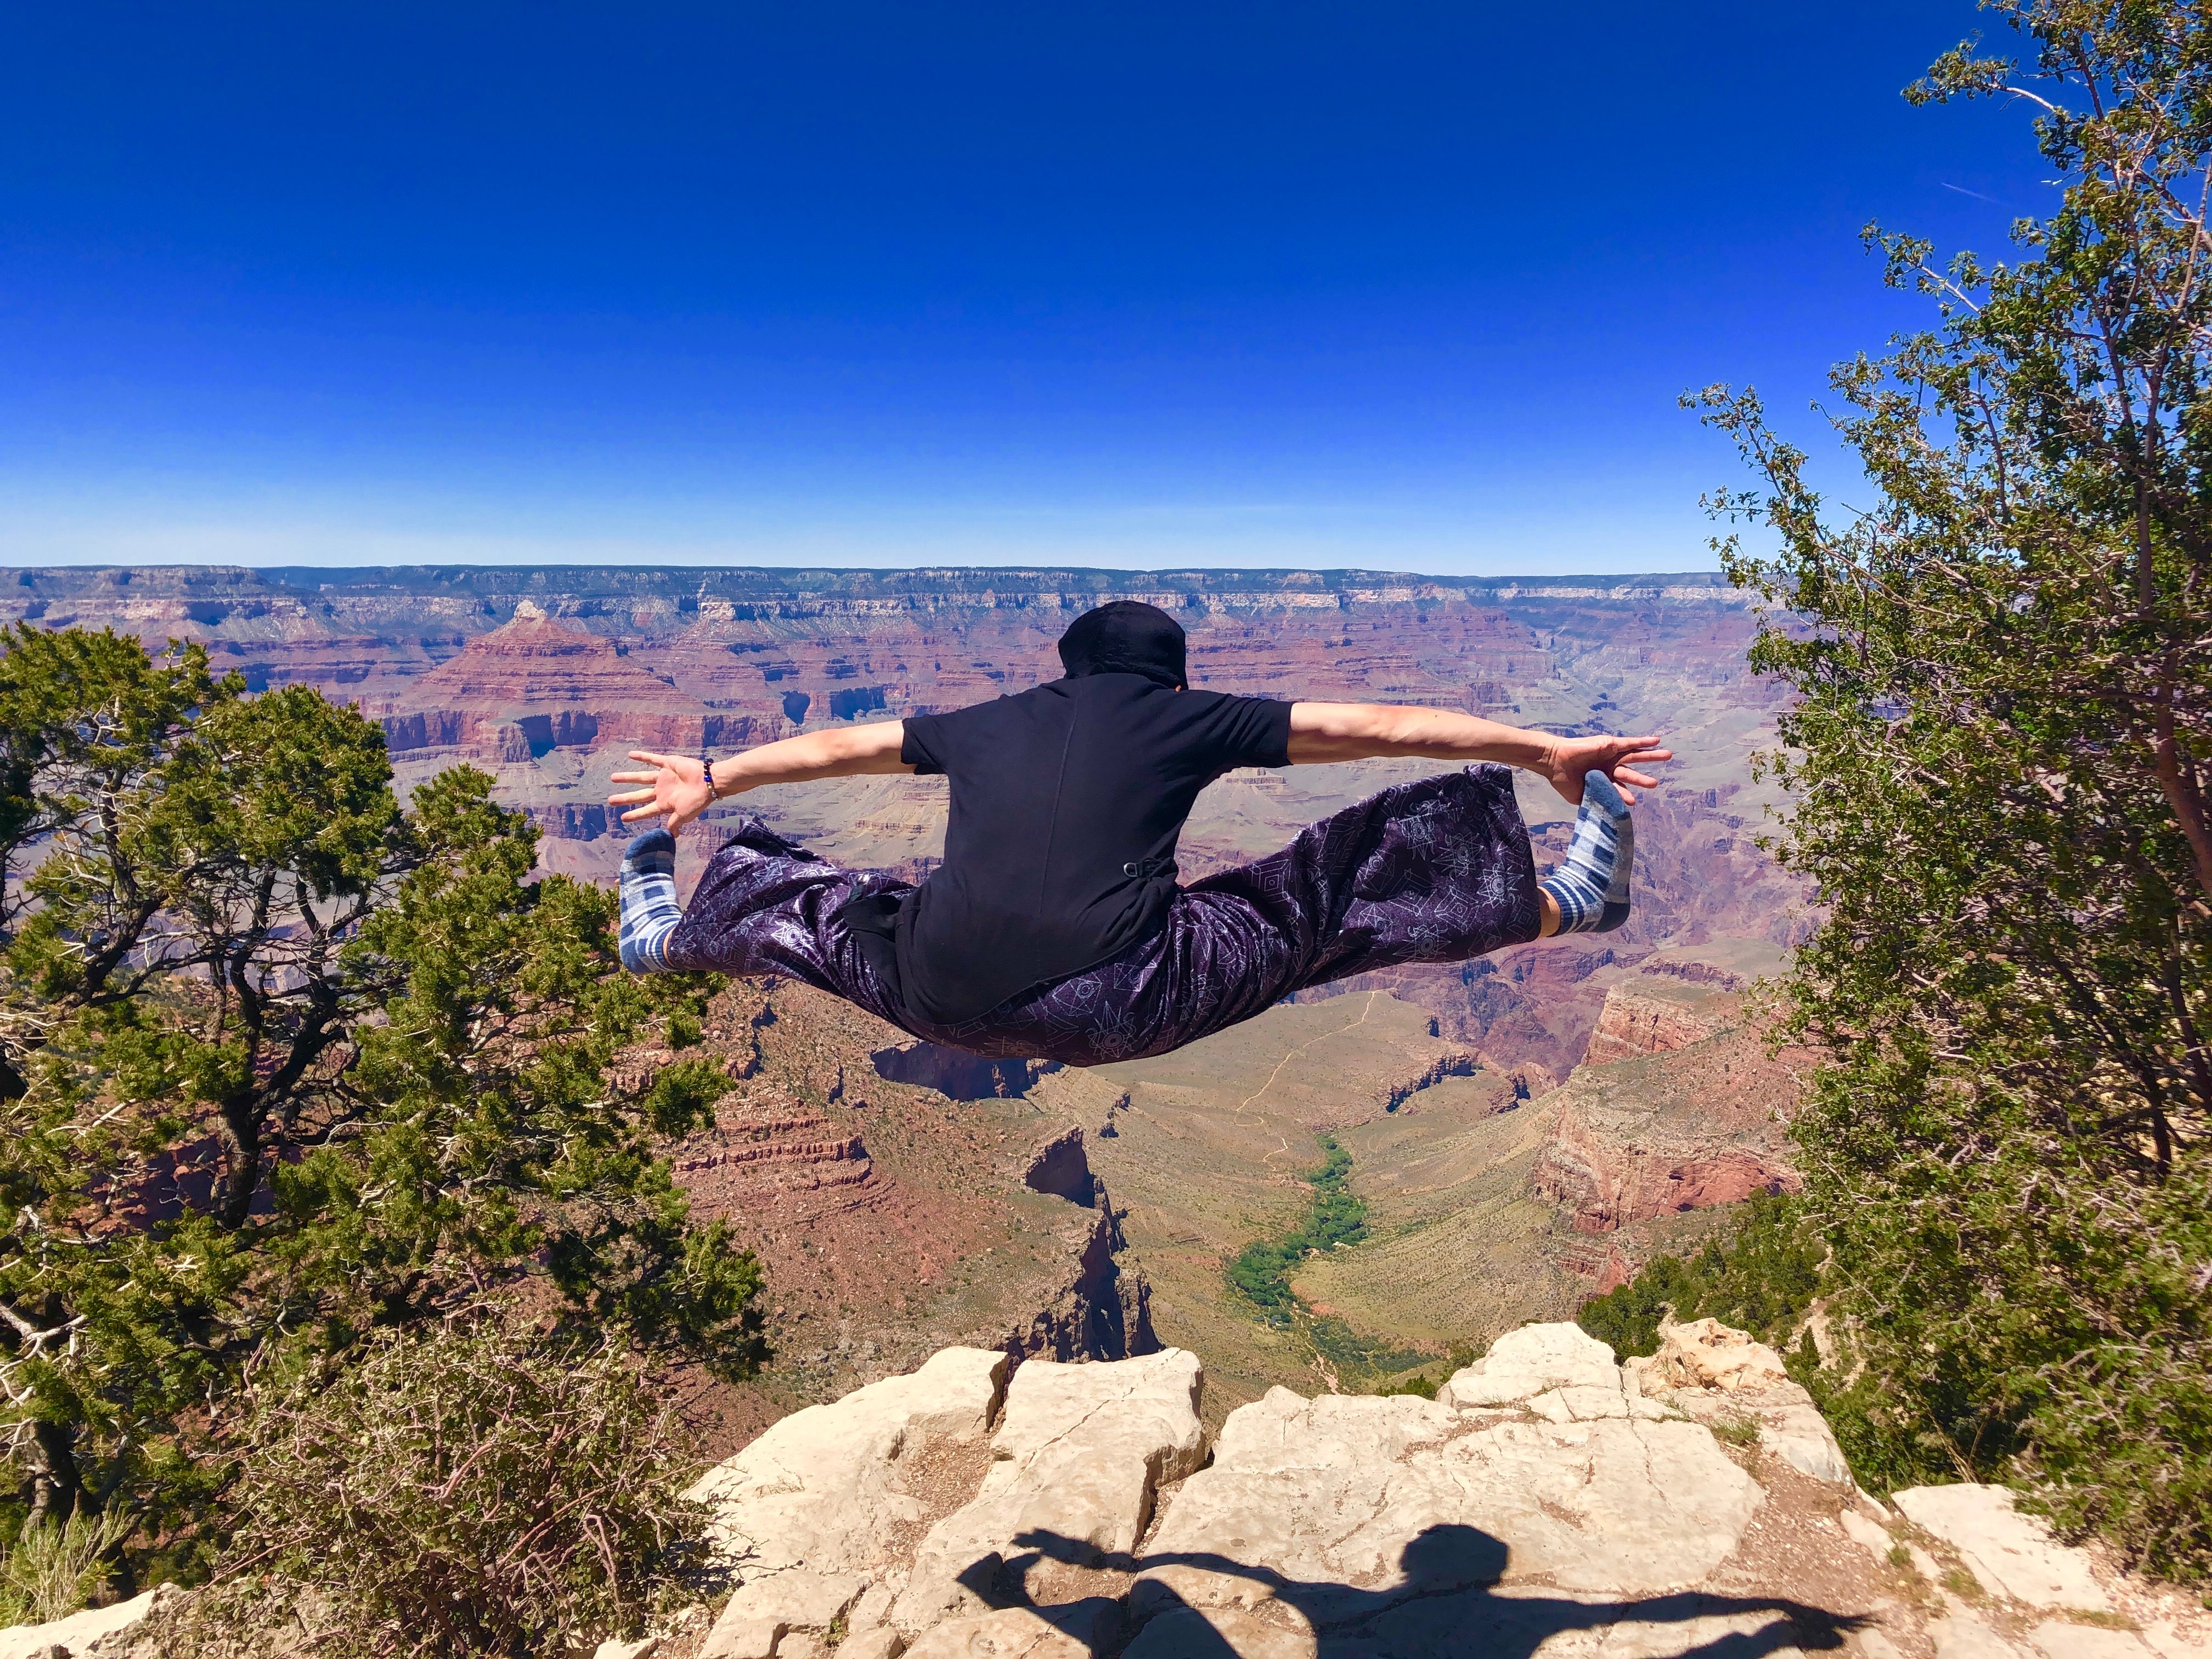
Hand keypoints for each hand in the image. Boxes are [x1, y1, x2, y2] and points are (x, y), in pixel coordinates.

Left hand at [609, 750, 715, 830]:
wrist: (709, 782)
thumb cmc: (697, 800)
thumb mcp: (684, 815)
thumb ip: (675, 823)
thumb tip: (672, 835)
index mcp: (665, 804)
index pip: (646, 811)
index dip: (634, 815)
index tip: (622, 818)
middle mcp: (662, 790)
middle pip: (639, 795)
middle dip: (625, 798)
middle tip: (610, 801)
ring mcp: (664, 777)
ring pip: (641, 777)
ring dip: (627, 777)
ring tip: (612, 778)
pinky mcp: (668, 764)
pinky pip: (652, 759)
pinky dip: (642, 757)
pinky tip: (630, 755)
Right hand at [1544, 732, 1670, 805]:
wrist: (1554, 762)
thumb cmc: (1563, 780)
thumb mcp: (1580, 796)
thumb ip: (1595, 801)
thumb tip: (1606, 811)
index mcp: (1602, 780)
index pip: (1619, 788)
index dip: (1625, 794)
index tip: (1632, 803)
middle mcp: (1608, 767)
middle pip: (1631, 772)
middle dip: (1643, 779)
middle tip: (1655, 784)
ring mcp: (1610, 755)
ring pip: (1635, 756)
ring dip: (1651, 757)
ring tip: (1668, 756)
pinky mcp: (1610, 744)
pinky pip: (1630, 743)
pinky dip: (1643, 742)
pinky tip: (1657, 741)